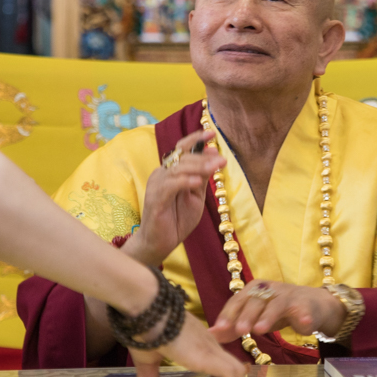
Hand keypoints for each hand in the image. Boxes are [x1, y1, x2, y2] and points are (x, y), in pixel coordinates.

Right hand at [126, 130, 224, 266]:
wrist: (161, 243)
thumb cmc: (177, 219)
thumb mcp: (196, 196)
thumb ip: (202, 177)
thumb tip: (213, 156)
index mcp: (171, 171)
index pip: (181, 148)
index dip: (195, 139)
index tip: (212, 133)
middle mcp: (161, 174)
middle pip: (182, 157)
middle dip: (204, 157)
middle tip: (222, 159)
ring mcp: (156, 185)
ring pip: (177, 168)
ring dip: (198, 167)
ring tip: (215, 167)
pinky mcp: (154, 199)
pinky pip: (170, 185)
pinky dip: (184, 181)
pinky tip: (197, 181)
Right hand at [130, 311, 246, 376]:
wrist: (148, 309)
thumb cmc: (147, 329)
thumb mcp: (148, 358)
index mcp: (199, 344)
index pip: (219, 363)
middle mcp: (210, 346)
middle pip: (233, 368)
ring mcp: (212, 349)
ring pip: (237, 372)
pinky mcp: (211, 356)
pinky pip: (231, 376)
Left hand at [208, 280, 345, 340]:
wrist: (310, 306)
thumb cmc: (276, 312)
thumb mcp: (253, 319)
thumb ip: (233, 327)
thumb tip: (211, 336)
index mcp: (254, 290)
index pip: (237, 300)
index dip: (228, 314)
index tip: (219, 328)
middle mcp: (269, 290)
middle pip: (255, 301)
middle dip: (246, 315)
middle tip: (239, 330)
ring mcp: (288, 296)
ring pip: (276, 304)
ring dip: (268, 316)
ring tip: (260, 330)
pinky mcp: (305, 306)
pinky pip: (304, 311)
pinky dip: (303, 317)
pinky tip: (302, 324)